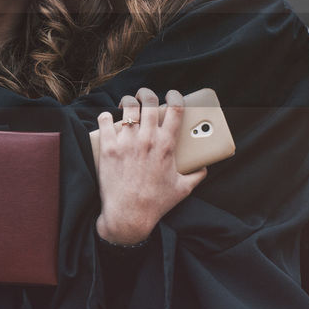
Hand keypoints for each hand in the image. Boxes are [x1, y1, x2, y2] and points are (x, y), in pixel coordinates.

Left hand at [95, 88, 205, 245]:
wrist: (129, 216)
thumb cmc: (156, 203)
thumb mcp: (183, 189)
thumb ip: (196, 176)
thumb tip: (204, 169)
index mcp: (167, 145)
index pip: (176, 109)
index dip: (175, 95)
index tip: (172, 93)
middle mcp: (147, 139)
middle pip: (149, 102)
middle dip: (147, 93)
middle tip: (145, 95)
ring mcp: (127, 142)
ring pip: (128, 108)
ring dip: (128, 101)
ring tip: (128, 103)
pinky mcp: (109, 148)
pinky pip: (104, 121)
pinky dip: (105, 116)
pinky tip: (107, 117)